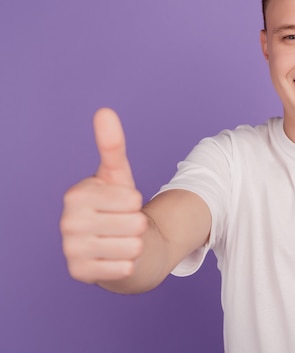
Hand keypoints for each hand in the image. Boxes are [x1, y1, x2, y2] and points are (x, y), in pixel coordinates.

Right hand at [61, 109, 147, 283]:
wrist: (114, 244)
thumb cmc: (117, 206)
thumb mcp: (118, 175)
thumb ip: (112, 145)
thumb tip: (104, 111)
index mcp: (75, 195)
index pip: (132, 200)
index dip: (135, 202)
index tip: (121, 204)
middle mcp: (67, 223)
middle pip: (134, 224)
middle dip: (137, 225)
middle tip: (122, 225)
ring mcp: (71, 250)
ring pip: (132, 247)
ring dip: (135, 245)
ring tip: (120, 240)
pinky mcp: (80, 274)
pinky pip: (125, 268)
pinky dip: (129, 264)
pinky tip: (116, 258)